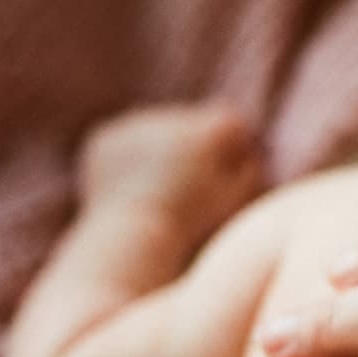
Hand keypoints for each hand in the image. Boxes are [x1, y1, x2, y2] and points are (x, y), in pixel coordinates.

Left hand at [80, 103, 262, 244]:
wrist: (129, 237)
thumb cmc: (190, 224)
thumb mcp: (234, 198)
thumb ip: (249, 168)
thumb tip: (251, 151)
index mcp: (204, 133)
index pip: (232, 122)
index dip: (236, 145)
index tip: (232, 167)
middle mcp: (168, 120)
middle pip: (194, 122)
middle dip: (198, 144)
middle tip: (194, 182)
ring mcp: (132, 126)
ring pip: (160, 128)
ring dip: (166, 148)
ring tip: (164, 187)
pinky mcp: (106, 137)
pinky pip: (128, 137)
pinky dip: (133, 155)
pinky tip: (136, 184)